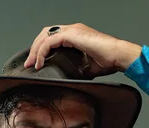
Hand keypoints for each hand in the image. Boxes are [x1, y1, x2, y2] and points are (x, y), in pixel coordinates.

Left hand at [23, 23, 141, 77]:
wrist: (118, 56)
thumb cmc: (109, 60)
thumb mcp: (88, 68)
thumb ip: (77, 69)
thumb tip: (69, 78)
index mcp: (76, 34)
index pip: (52, 37)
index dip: (42, 49)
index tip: (37, 63)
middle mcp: (73, 29)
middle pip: (45, 34)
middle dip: (35, 48)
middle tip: (30, 63)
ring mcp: (72, 30)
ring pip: (45, 36)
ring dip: (36, 50)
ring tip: (32, 64)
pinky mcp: (72, 35)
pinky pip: (50, 41)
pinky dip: (42, 52)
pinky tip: (40, 63)